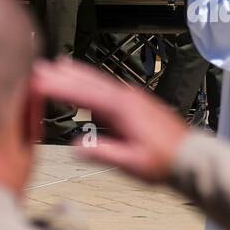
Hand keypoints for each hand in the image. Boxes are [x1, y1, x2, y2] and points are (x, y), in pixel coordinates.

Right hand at [29, 58, 186, 182]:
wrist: (190, 157)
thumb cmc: (163, 162)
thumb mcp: (132, 163)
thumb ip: (104, 153)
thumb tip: (77, 146)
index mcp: (123, 109)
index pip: (84, 94)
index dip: (59, 87)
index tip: (39, 81)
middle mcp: (127, 97)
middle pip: (89, 81)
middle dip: (63, 74)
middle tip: (40, 67)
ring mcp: (132, 97)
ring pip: (99, 80)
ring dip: (77, 73)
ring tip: (57, 65)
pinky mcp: (136, 101)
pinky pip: (108, 86)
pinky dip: (92, 80)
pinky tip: (86, 81)